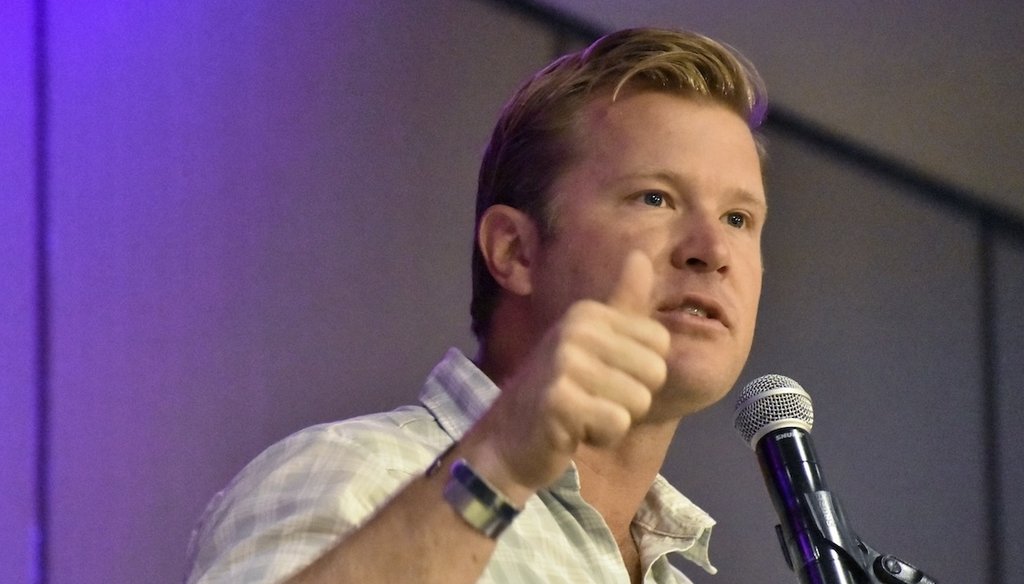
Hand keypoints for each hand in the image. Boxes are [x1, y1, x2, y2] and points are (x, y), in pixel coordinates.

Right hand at [463, 251, 670, 503]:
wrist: (508, 439)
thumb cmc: (558, 389)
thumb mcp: (592, 339)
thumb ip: (622, 302)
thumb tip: (641, 254)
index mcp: (588, 312)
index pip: (660, 344)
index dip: (639, 371)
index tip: (602, 377)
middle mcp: (575, 329)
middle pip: (654, 373)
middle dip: (630, 398)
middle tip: (591, 400)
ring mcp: (564, 364)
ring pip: (638, 401)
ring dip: (613, 419)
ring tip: (581, 414)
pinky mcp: (558, 401)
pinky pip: (617, 423)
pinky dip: (601, 436)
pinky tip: (573, 431)